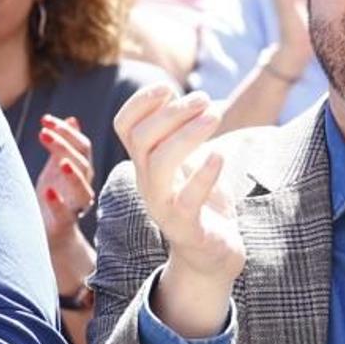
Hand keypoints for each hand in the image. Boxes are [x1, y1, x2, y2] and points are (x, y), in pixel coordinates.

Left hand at [35, 114, 95, 246]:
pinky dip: (57, 204)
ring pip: (83, 191)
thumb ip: (64, 147)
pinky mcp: (62, 226)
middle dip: (65, 146)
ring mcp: (74, 208)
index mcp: (80, 172)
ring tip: (61, 163)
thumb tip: (73, 119)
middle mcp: (81, 188)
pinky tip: (48, 192)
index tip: (45, 120)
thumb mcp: (56, 169)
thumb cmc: (52, 200)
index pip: (82, 146)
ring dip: (74, 176)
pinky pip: (64, 215)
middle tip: (43, 133)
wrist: (50, 237)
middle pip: (83, 164)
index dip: (66, 131)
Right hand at [114, 86, 242, 335]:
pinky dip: (204, 173)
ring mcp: (163, 206)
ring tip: (215, 115)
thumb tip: (182, 97)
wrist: (212, 256)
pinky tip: (220, 154)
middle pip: (140, 137)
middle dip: (172, 111)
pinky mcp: (187, 227)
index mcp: (144, 164)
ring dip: (187, 133)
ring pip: (159, 163)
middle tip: (204, 100)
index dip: (141, 101)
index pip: (124, 125)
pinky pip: (187, 199)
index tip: (170, 87)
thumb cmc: (202, 203)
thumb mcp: (188, 163)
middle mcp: (147, 183)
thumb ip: (180, 135)